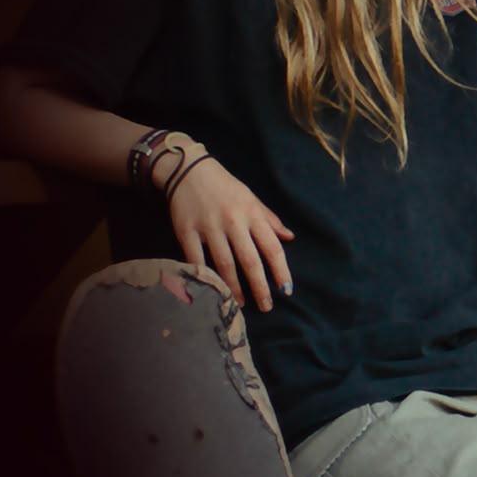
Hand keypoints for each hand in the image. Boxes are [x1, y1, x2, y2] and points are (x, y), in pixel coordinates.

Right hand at [156, 149, 293, 312]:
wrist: (189, 169)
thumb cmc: (225, 187)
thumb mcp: (251, 198)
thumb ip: (269, 220)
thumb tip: (289, 237)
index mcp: (252, 214)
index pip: (272, 247)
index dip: (281, 270)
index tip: (286, 290)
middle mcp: (233, 221)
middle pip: (250, 260)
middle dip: (260, 287)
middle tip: (266, 307)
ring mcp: (209, 227)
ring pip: (224, 264)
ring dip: (234, 287)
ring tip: (241, 304)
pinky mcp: (187, 231)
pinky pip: (196, 258)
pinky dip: (204, 276)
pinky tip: (212, 290)